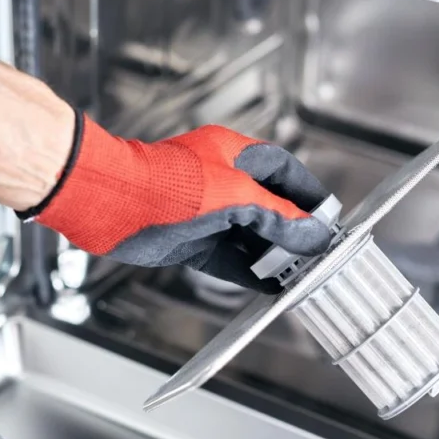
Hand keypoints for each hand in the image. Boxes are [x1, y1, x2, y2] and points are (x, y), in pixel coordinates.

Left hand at [21, 112, 332, 293]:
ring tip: (296, 272)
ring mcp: (203, 211)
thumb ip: (277, 217)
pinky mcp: (188, 240)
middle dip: (292, 228)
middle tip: (315, 250)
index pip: (281, 168)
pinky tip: (267, 285)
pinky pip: (226, 258)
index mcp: (231, 153)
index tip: (327, 213)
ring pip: (247, 235)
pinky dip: (247, 272)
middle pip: (266, 205)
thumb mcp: (235, 197)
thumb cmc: (163, 184)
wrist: (110, 204)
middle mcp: (219, 179)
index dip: (306, 191)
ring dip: (271, 254)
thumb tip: (310, 232)